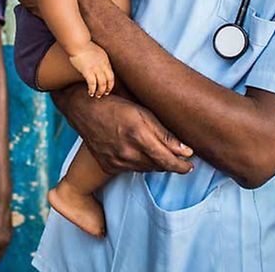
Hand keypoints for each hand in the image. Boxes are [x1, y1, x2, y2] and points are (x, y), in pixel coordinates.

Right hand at [53, 86, 193, 174]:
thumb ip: (165, 134)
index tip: (189, 165)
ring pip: (146, 169)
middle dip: (170, 163)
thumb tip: (187, 151)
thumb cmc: (116, 105)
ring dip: (155, 163)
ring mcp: (116, 162)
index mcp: (139, 137)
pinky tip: (138, 152)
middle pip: (158, 167)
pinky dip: (139, 163)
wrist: (85, 110)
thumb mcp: (143, 113)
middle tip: (177, 157)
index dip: (181, 167)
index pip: (167, 161)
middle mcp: (128, 153)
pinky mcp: (108, 166)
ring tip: (157, 151)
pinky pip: (131, 170)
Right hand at [68, 41, 114, 97]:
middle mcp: (102, 65)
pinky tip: (90, 93)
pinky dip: (92, 90)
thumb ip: (99, 59)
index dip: (110, 82)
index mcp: (105, 60)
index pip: (111, 74)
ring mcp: (95, 68)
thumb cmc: (84, 46)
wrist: (78, 43)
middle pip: (109, 80)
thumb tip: (98, 66)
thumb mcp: (97, 52)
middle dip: (108, 88)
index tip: (108, 87)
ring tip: (97, 95)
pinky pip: (92, 83)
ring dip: (100, 91)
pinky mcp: (87, 70)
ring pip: (102, 83)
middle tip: (105, 93)